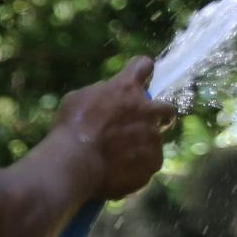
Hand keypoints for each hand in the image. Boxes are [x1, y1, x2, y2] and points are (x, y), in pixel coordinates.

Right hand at [58, 55, 175, 201]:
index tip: (140, 75)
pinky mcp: (154, 161)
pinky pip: (150, 162)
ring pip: (155, 139)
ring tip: (118, 157)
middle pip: (166, 108)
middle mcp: (146, 110)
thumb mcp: (78, 99)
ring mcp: (153, 137)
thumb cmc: (71, 129)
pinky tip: (119, 171)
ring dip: (141, 145)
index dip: (141, 69)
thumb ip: (100, 93)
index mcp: (126, 88)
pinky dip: (138, 166)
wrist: (76, 163)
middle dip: (160, 115)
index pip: (142, 65)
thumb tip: (108, 93)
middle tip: (146, 124)